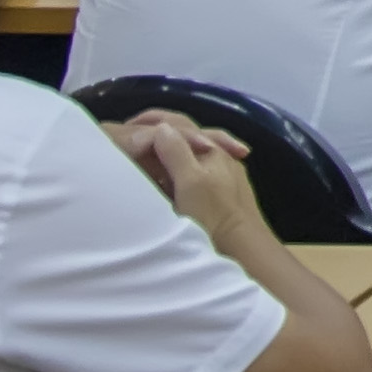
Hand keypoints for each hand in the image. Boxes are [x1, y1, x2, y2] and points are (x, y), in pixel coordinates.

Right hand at [115, 111, 272, 246]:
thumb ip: (176, 152)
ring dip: (167, 151)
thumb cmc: (213, 215)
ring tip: (144, 156)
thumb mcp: (190, 182)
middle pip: (185, 135)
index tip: (128, 127)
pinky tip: (166, 181)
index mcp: (211, 149)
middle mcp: (219, 156)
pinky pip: (193, 173)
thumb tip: (161, 128)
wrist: (243, 248)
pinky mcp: (221, 193)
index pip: (179, 125)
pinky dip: (175, 170)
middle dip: (160, 132)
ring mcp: (223, 174)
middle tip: (132, 134)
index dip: (152, 123)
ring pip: (189, 154)